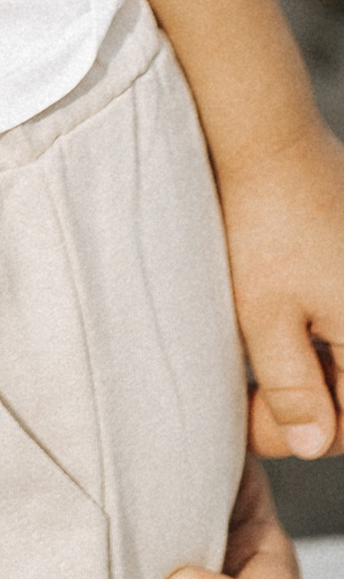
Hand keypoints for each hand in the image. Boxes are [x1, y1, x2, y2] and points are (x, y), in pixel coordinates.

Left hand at [219, 119, 343, 456]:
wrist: (267, 133)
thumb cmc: (264, 222)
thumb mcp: (266, 316)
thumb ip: (294, 387)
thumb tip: (317, 445)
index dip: (298, 433)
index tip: (245, 422)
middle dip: (304, 400)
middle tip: (245, 398)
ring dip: (310, 366)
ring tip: (254, 354)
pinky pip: (340, 313)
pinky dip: (315, 327)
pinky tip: (276, 317)